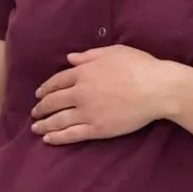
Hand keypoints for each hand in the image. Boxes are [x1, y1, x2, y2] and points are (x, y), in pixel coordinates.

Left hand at [30, 45, 173, 144]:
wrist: (157, 88)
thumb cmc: (140, 66)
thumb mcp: (113, 52)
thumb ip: (89, 55)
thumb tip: (70, 58)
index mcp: (84, 72)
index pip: (57, 81)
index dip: (46, 88)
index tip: (39, 93)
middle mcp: (81, 92)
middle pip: (54, 101)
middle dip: (41, 107)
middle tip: (35, 112)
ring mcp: (88, 112)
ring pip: (59, 120)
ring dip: (44, 124)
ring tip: (36, 128)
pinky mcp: (97, 129)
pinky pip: (72, 134)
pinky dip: (57, 137)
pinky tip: (48, 139)